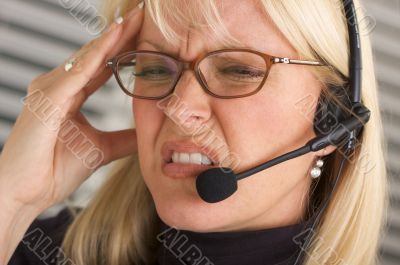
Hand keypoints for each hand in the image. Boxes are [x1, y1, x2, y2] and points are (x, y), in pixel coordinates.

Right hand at [0, 4, 143, 213]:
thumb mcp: (101, 149)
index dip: (124, 49)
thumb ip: (123, 138)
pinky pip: (78, 72)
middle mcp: (60, 86)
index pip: (102, 65)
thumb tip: (146, 132)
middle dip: (121, 34)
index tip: (146, 35)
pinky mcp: (48, 98)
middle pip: (96, 54)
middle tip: (143, 14)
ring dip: (112, 36)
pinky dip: (97, 54)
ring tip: (135, 18)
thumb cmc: (54, 170)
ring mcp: (51, 89)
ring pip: (88, 57)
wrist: (27, 193)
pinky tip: (115, 38)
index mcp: (71, 96)